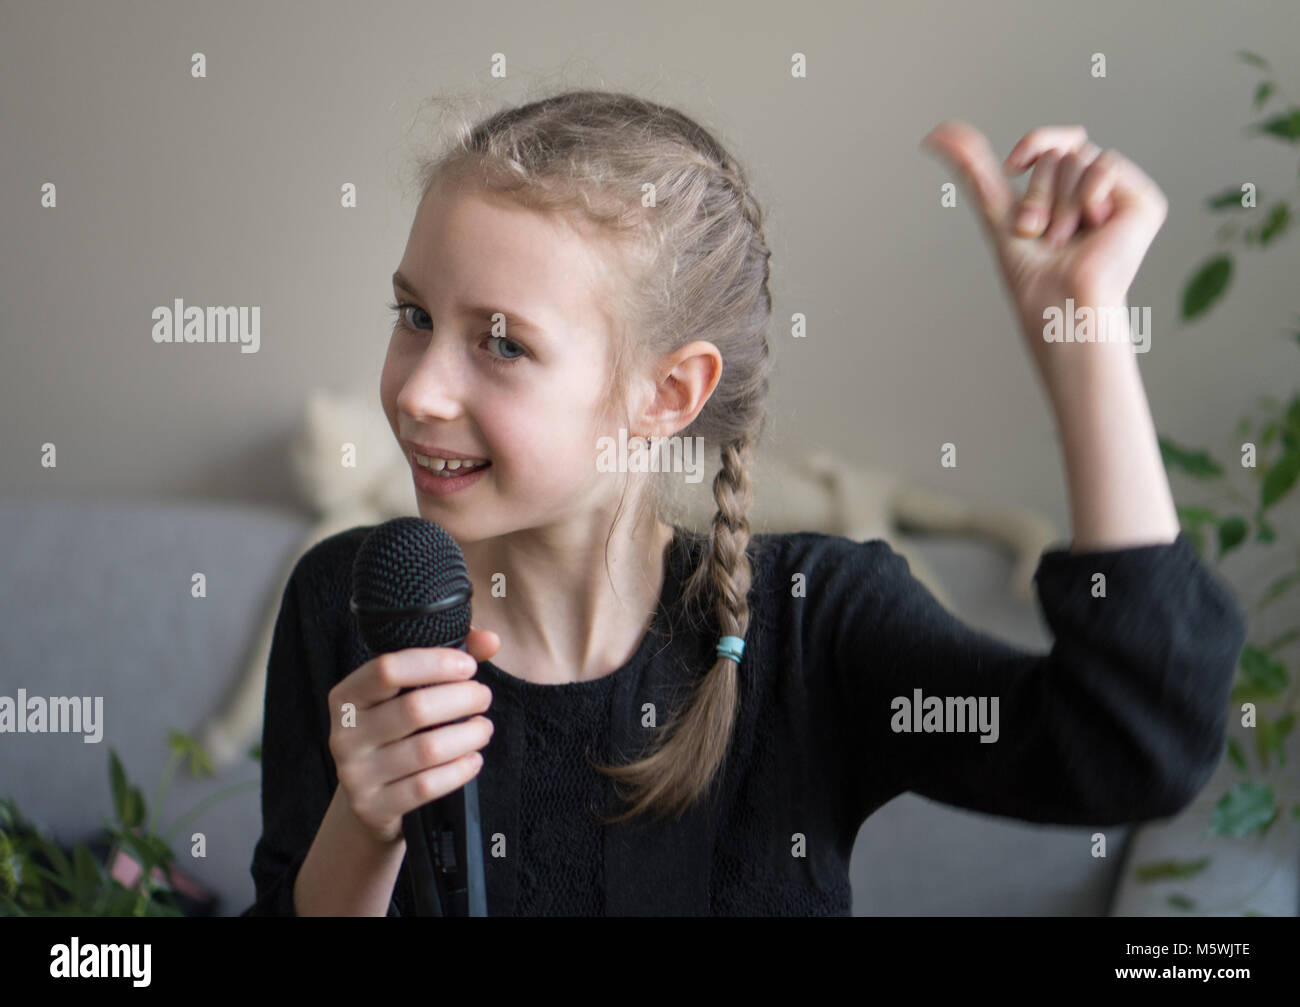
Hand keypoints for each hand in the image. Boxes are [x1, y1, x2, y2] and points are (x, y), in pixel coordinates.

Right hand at [327, 627, 499, 844]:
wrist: (369, 799)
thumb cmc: (396, 733)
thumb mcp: (409, 693)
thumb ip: (447, 659)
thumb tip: (491, 640)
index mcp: (347, 696)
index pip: (387, 669)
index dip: (435, 663)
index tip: (468, 666)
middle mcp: (344, 734)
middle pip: (415, 709)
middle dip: (462, 699)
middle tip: (483, 698)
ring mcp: (355, 773)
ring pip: (427, 749)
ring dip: (468, 735)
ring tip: (483, 728)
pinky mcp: (372, 806)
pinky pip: (426, 787)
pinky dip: (459, 770)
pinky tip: (473, 759)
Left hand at [921, 121, 1167, 390]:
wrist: (1055, 302)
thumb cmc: (1029, 273)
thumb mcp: (997, 210)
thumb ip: (974, 169)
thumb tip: (936, 132)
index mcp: (1069, 194)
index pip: (1053, 145)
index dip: (1033, 146)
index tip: (1012, 168)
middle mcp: (1097, 192)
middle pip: (1062, 152)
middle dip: (1039, 193)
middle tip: (1042, 234)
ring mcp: (1122, 197)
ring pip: (1080, 158)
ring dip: (1059, 205)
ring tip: (1064, 241)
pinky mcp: (1143, 203)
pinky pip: (1106, 164)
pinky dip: (1086, 196)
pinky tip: (1093, 227)